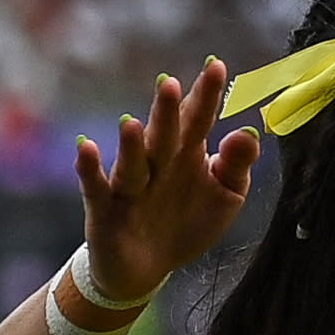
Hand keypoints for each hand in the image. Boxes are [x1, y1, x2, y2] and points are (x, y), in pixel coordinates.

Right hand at [73, 59, 262, 302]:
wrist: (147, 267)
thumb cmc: (187, 223)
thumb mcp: (224, 197)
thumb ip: (236, 166)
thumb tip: (248, 132)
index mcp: (187, 156)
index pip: (197, 121)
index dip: (206, 97)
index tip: (216, 67)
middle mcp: (157, 164)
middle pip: (164, 136)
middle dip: (167, 113)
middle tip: (170, 84)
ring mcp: (129, 185)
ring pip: (132, 162)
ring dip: (131, 145)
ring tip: (133, 123)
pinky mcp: (105, 208)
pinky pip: (96, 187)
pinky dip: (89, 169)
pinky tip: (86, 148)